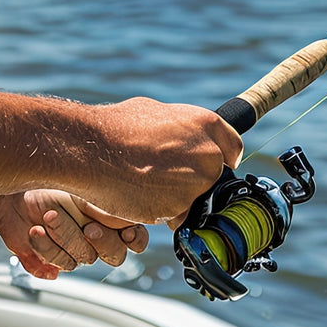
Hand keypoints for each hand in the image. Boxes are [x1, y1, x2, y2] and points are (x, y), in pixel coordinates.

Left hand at [0, 191, 147, 279]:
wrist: (12, 185)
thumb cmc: (50, 177)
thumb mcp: (85, 186)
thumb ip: (110, 205)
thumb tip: (129, 224)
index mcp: (110, 214)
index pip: (136, 238)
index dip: (135, 239)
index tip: (126, 232)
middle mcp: (96, 234)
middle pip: (115, 256)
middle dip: (102, 242)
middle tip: (89, 229)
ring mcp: (74, 248)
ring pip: (83, 258)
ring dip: (65, 236)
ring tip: (48, 215)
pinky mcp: (52, 258)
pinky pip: (57, 265)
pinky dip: (44, 247)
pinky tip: (35, 230)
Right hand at [84, 97, 242, 226]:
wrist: (94, 150)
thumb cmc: (119, 127)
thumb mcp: (156, 112)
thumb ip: (180, 127)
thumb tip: (183, 135)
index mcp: (206, 124)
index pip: (233, 148)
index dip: (220, 157)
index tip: (209, 163)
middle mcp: (208, 155)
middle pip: (214, 176)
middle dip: (196, 179)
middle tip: (167, 174)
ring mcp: (195, 184)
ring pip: (194, 198)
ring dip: (178, 197)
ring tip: (146, 180)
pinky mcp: (179, 209)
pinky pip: (175, 214)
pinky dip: (162, 210)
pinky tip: (140, 194)